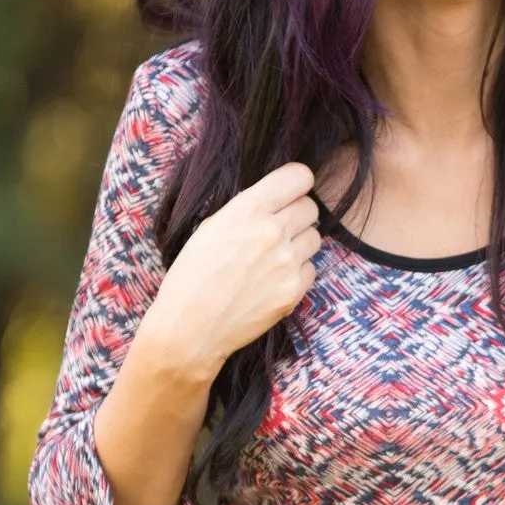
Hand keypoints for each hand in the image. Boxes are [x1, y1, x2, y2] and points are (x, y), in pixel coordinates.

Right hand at [138, 161, 322, 383]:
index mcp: (247, 209)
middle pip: (310, 206)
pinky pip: (311, 268)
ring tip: (272, 257)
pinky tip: (272, 280)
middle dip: (297, 214)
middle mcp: (272, 232)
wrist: (190, 328)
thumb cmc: (192, 276)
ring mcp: (286, 263)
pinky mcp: (294, 290)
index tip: (290, 192)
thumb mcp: (211, 227)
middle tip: (277, 229)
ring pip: (314, 237)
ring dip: (299, 243)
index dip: (296, 183)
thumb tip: (276, 199)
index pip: (299, 176)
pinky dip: (297, 272)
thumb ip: (247, 209)